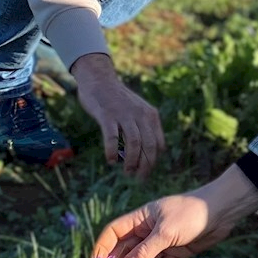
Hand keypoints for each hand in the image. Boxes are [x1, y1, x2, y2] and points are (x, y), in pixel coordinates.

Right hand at [69, 53, 165, 178]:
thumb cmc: (117, 100)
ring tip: (127, 172)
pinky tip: (111, 161)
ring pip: (134, 144)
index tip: (145, 171)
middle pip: (149, 146)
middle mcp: (141, 114)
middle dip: (146, 166)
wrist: (99, 78)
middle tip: (139, 178)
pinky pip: (113, 137)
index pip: (158, 144)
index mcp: (151, 115)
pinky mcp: (107, 115)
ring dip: (132, 162)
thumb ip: (144, 127)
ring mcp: (124, 114)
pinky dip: (113, 152)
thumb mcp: (137, 110)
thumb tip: (146, 153)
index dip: (153, 161)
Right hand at [93, 166, 257, 257]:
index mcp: (141, 219)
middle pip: (126, 251)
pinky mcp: (179, 251)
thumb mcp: (165, 232)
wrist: (223, 210)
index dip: (102, 249)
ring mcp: (164, 242)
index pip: (113, 233)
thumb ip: (145, 252)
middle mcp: (149, 231)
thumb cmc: (191, 213)